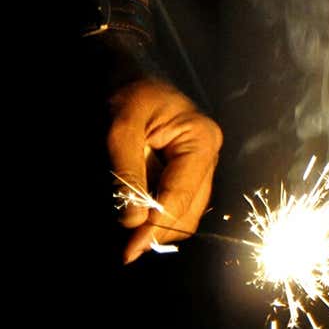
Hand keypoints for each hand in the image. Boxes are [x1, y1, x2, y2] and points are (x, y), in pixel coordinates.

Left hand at [108, 79, 221, 263]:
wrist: (125, 78)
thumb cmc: (125, 97)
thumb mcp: (120, 130)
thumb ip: (128, 174)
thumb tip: (134, 221)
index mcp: (201, 141)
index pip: (181, 195)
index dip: (156, 226)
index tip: (129, 251)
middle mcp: (208, 157)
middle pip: (190, 212)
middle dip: (159, 232)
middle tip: (125, 250)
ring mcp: (199, 167)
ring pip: (186, 214)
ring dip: (158, 229)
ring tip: (127, 238)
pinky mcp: (186, 173)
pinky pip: (177, 205)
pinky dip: (157, 218)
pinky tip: (136, 221)